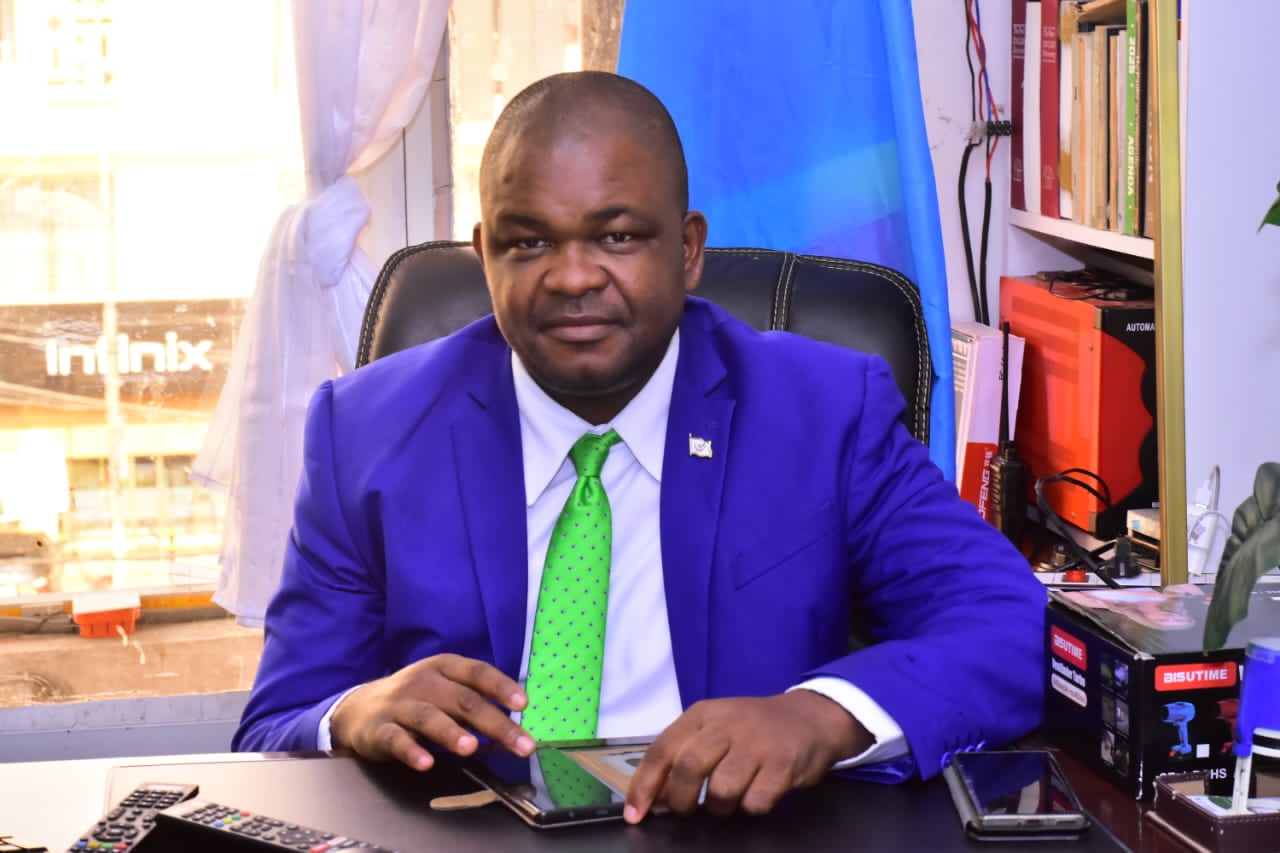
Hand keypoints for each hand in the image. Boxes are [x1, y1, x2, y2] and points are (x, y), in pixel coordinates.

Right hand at [329, 653, 534, 770]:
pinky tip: (426, 763)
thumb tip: (514, 732)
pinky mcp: (379, 729)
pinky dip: (411, 751)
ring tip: (470, 748)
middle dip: (494, 723)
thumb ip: (476, 708)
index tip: (523, 704)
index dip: (501, 686)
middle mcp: (423, 681)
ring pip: (428, 717)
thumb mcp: (445, 693)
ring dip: (450, 732)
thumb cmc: (416, 700)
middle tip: (521, 745)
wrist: (359, 709)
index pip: (477, 672)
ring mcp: (399, 704)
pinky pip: (395, 740)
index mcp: (444, 667)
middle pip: (462, 700)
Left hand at [624, 691, 871, 821]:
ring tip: (729, 801)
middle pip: (688, 767)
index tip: (635, 815)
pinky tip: (757, 795)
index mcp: (702, 714)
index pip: (662, 749)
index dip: (645, 785)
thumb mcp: (715, 730)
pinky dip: (751, 808)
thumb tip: (654, 796)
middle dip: (681, 800)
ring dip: (719, 807)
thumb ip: (684, 757)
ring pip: (721, 790)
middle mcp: (726, 724)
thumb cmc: (753, 730)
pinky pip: (755, 802)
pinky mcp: (783, 763)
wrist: (811, 717)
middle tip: (687, 811)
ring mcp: (756, 743)